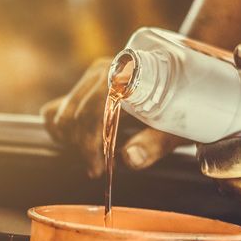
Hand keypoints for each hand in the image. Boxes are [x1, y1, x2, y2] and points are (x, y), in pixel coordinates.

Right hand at [41, 58, 184, 177]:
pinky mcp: (82, 88)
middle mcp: (103, 72)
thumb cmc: (183, 110)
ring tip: (93, 156)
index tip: (96, 168)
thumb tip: (129, 158)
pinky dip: (61, 130)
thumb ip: (153, 144)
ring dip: (72, 140)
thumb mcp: (174, 130)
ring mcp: (90, 78)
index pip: (93, 109)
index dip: (90, 142)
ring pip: (61, 114)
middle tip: (97, 168)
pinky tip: (78, 142)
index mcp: (124, 76)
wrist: (184, 86)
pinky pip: (55, 110)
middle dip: (83, 146)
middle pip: (74, 114)